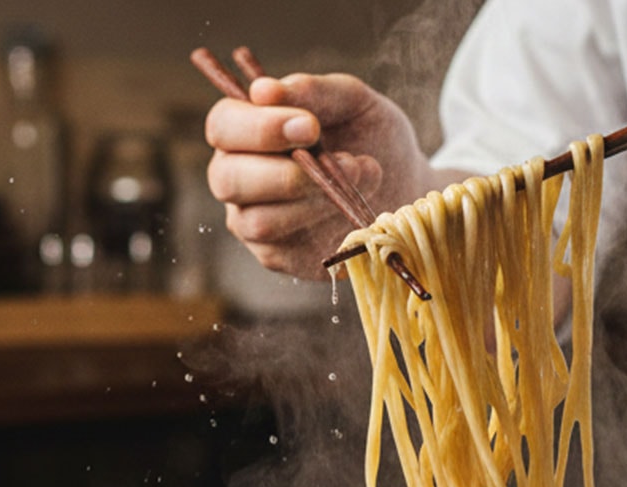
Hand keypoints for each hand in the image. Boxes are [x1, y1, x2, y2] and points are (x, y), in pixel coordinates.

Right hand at [204, 72, 432, 278]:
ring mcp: (251, 219)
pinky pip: (278, 250)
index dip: (259, 128)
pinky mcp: (273, 255)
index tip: (310, 127)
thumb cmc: (370, 136)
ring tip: (359, 176)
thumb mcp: (353, 102)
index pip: (223, 125)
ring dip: (311, 201)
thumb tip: (262, 90)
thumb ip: (312, 91)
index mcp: (246, 130)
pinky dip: (320, 226)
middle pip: (225, 178)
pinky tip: (349, 207)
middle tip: (335, 160)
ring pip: (255, 220)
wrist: (403, 186)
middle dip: (281, 173)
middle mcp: (238, 175)